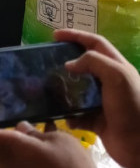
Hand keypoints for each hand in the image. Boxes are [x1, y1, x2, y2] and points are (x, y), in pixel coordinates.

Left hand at [0, 96, 94, 167]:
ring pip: (6, 149)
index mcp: (7, 146)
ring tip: (37, 123)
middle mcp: (2, 161)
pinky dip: (26, 150)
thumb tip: (23, 128)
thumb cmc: (70, 167)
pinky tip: (46, 140)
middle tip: (8, 106)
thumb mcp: (60, 141)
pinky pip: (18, 159)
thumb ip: (36, 132)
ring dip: (16, 138)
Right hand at [55, 29, 139, 167]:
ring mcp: (103, 101)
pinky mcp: (97, 119)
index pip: (95, 43)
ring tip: (49, 86)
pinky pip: (77, 112)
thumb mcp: (117, 76)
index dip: (76, 35)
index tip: (55, 35)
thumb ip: (94, 62)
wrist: (139, 144)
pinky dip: (68, 113)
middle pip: (85, 64)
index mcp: (117, 67)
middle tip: (48, 59)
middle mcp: (110, 82)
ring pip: (78, 88)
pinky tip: (61, 113)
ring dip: (64, 88)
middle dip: (67, 60)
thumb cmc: (131, 106)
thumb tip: (69, 64)